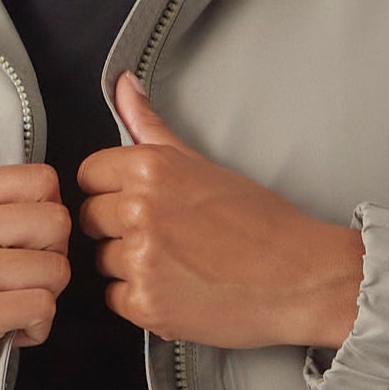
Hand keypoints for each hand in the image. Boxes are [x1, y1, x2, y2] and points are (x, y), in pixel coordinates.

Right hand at [0, 163, 71, 389]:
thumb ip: (8, 209)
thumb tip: (62, 197)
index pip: (41, 180)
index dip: (47, 221)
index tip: (17, 249)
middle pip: (56, 221)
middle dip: (52, 261)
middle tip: (17, 286)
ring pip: (56, 268)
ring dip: (45, 299)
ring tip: (8, 310)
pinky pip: (44, 306)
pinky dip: (38, 328)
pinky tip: (8, 333)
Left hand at [78, 74, 363, 352]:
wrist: (300, 278)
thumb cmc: (260, 222)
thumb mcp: (202, 163)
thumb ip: (150, 127)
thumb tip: (123, 84)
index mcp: (150, 168)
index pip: (89, 176)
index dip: (110, 190)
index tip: (136, 202)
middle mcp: (139, 210)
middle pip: (91, 219)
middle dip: (118, 228)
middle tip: (165, 236)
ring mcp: (141, 260)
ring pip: (102, 261)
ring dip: (129, 266)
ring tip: (177, 264)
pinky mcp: (146, 305)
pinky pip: (116, 299)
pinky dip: (141, 300)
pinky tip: (178, 289)